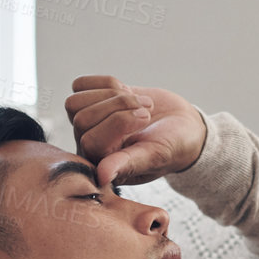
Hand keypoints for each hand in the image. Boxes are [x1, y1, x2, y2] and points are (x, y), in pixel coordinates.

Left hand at [64, 75, 207, 188]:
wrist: (183, 126)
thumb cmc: (172, 148)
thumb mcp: (155, 156)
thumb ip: (128, 164)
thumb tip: (101, 177)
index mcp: (103, 166)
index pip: (90, 141)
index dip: (118, 123)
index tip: (147, 119)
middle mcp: (90, 147)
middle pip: (81, 118)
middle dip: (118, 106)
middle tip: (146, 111)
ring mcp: (89, 124)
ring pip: (75, 101)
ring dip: (111, 93)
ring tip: (138, 101)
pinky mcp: (91, 102)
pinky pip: (79, 85)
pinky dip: (104, 82)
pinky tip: (126, 90)